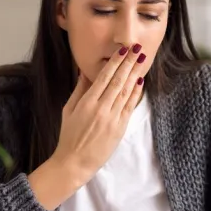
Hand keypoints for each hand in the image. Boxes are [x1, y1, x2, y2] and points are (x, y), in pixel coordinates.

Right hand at [52, 44, 146, 181]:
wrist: (75, 162)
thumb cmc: (69, 135)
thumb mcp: (68, 110)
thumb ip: (79, 90)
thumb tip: (85, 72)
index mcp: (87, 103)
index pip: (103, 77)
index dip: (115, 62)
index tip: (122, 50)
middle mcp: (101, 109)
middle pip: (118, 81)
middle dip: (128, 63)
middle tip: (137, 48)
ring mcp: (112, 118)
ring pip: (126, 91)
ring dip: (134, 74)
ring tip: (141, 60)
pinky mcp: (120, 128)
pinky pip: (130, 106)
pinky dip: (135, 92)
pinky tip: (140, 80)